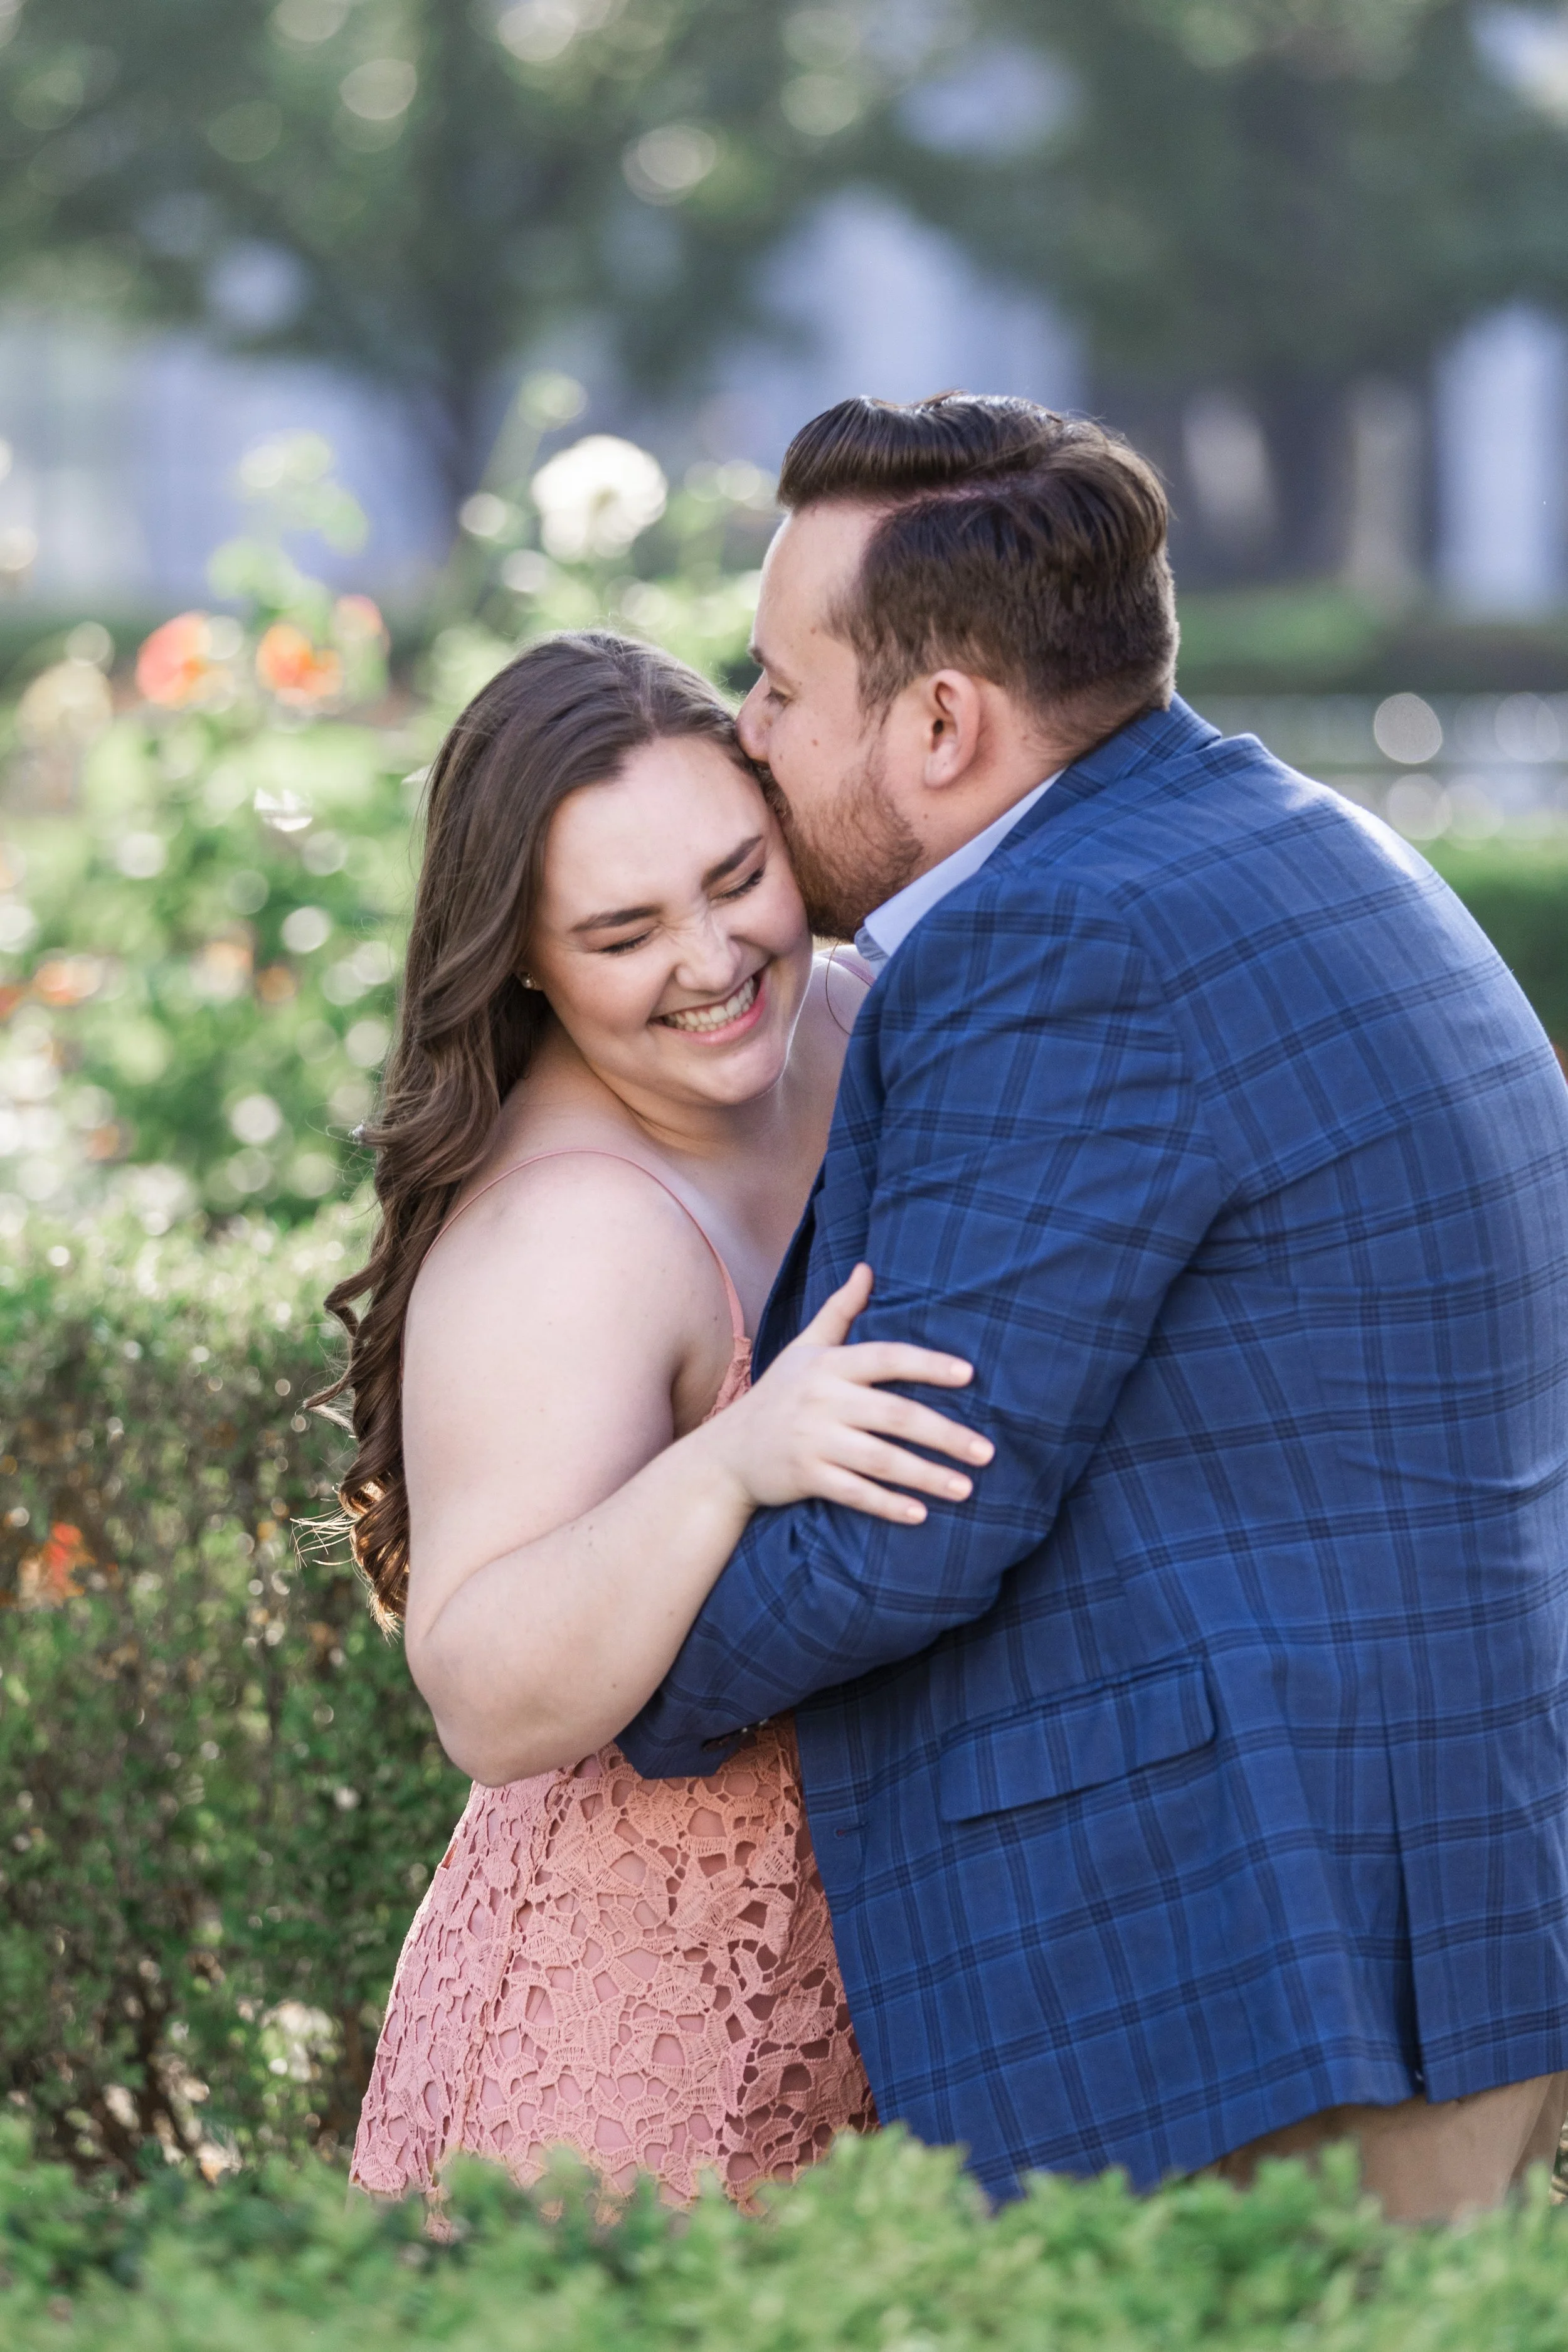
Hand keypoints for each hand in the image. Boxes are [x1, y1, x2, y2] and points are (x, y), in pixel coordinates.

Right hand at [704, 1264, 991, 1523]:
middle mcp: (820, 1400)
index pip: (885, 1358)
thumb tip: (867, 1268)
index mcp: (828, 1365)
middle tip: (986, 1451)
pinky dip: (887, 1504)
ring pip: (879, 1458)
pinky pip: (854, 1492)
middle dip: (943, 1433)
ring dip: (925, 1475)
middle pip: (893, 1413)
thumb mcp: (803, 1349)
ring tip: (966, 1487)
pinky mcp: (804, 1477)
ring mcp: (811, 1440)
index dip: (927, 1364)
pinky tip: (920, 1514)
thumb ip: (838, 1311)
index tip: (969, 1374)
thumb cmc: (777, 1396)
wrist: (725, 1454)